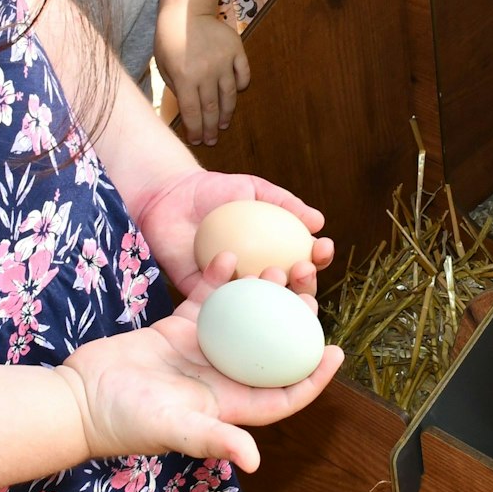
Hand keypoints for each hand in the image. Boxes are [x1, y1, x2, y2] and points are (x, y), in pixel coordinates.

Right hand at [58, 265, 343, 472]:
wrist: (81, 398)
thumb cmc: (125, 421)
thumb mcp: (172, 428)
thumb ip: (212, 439)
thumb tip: (253, 460)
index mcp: (230, 405)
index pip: (283, 394)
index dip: (313, 378)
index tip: (336, 352)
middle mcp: (223, 377)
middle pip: (271, 348)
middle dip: (296, 322)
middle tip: (312, 291)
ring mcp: (202, 350)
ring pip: (246, 317)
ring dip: (263, 293)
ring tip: (278, 265)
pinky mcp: (179, 327)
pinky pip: (208, 298)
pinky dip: (219, 279)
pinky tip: (229, 255)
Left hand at [130, 170, 332, 295]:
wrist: (169, 196)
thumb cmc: (215, 190)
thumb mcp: (254, 189)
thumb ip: (285, 203)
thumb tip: (319, 221)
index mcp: (273, 252)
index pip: (303, 260)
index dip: (318, 258)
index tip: (323, 247)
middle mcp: (256, 274)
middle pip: (288, 287)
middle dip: (304, 282)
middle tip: (304, 269)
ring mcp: (231, 288)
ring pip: (258, 301)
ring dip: (273, 294)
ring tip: (277, 276)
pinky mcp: (203, 297)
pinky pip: (221, 300)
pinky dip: (233, 293)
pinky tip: (241, 280)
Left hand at [155, 11, 248, 146]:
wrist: (186, 11)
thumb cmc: (169, 39)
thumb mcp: (164, 66)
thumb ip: (177, 89)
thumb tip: (191, 111)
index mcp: (185, 77)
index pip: (192, 112)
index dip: (195, 130)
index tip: (196, 140)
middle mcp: (207, 72)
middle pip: (212, 109)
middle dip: (211, 128)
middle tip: (212, 140)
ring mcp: (224, 62)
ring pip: (229, 96)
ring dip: (227, 114)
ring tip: (223, 125)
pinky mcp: (237, 51)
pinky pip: (244, 75)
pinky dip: (241, 86)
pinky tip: (235, 95)